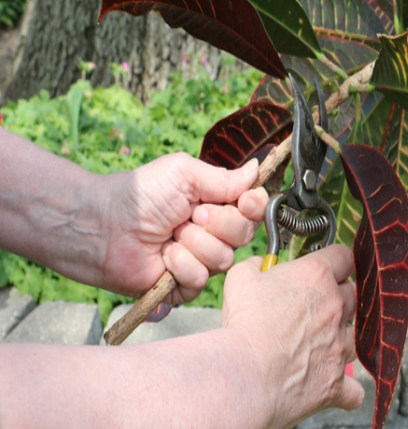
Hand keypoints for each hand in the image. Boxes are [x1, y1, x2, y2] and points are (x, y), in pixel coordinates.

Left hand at [100, 152, 267, 301]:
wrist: (104, 226)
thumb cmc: (140, 195)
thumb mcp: (184, 173)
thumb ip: (224, 177)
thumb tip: (257, 169)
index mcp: (216, 203)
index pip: (254, 208)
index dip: (254, 206)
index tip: (245, 201)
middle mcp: (213, 232)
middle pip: (244, 234)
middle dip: (218, 223)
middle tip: (190, 216)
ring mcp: (200, 259)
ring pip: (224, 259)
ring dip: (196, 244)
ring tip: (170, 236)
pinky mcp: (184, 285)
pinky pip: (202, 280)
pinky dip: (182, 265)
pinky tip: (164, 256)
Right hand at [221, 245, 363, 428]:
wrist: (245, 374)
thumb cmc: (242, 325)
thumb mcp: (241, 279)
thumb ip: (257, 264)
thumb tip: (262, 264)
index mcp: (316, 276)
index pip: (342, 257)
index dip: (334, 261)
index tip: (326, 268)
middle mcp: (336, 307)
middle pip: (352, 294)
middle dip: (337, 297)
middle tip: (314, 306)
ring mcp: (340, 345)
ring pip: (356, 334)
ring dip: (341, 336)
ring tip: (319, 343)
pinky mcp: (337, 380)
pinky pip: (354, 387)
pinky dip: (346, 387)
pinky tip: (335, 383)